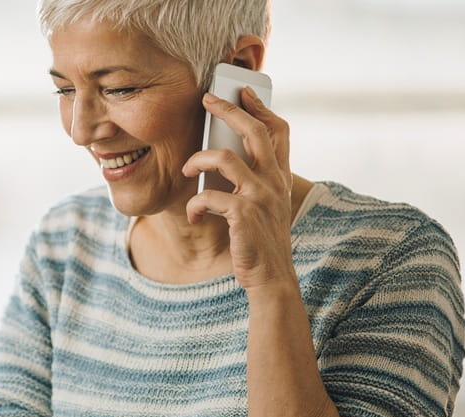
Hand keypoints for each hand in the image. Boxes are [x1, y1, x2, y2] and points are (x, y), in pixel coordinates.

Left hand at [182, 87, 297, 292]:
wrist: (271, 277)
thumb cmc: (260, 240)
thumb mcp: (266, 205)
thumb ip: (255, 180)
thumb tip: (226, 157)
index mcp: (279, 176)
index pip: (279, 130)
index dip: (261, 107)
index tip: (243, 91)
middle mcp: (273, 181)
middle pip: (253, 131)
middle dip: (228, 110)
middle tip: (207, 99)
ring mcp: (259, 197)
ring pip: (223, 159)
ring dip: (196, 160)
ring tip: (185, 169)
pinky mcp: (243, 215)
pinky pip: (207, 196)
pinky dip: (194, 204)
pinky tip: (193, 214)